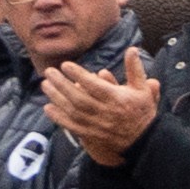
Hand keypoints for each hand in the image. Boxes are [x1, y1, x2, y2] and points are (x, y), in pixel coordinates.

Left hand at [39, 51, 161, 165]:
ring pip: (72, 111)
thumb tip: (131, 49)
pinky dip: (58, 118)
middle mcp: (105, 112)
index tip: (65, 65)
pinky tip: (47, 108)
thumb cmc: (141, 110)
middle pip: (79, 97)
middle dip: (61, 84)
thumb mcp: (142, 89)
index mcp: (117, 99)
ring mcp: (96, 124)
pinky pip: (71, 126)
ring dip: (56, 97)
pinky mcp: (90, 134)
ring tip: (45, 84)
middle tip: (49, 72)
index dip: (79, 75)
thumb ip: (135, 69)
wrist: (144, 139)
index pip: (94, 86)